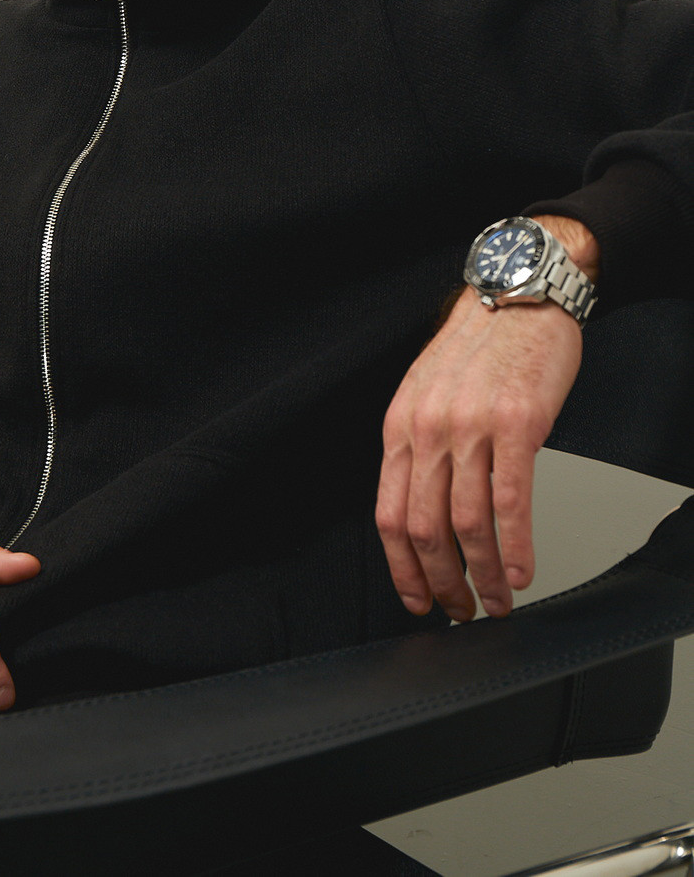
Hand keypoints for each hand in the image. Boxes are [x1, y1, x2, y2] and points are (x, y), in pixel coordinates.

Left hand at [375, 217, 597, 621]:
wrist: (518, 298)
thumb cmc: (478, 348)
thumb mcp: (427, 395)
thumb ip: (420, 448)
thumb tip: (424, 514)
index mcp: (400, 426)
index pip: (388, 515)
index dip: (402, 568)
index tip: (417, 600)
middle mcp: (428, 429)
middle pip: (424, 528)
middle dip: (441, 582)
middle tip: (461, 611)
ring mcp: (471, 427)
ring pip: (467, 523)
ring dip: (482, 576)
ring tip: (497, 601)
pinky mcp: (516, 424)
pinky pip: (511, 501)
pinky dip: (514, 548)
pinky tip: (520, 572)